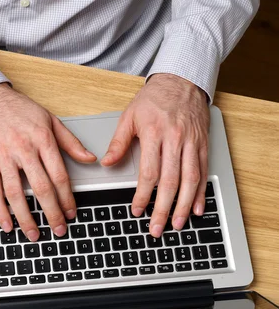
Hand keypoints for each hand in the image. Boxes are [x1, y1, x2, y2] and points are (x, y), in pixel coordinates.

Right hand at [0, 84, 95, 240]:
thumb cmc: (19, 110)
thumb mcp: (50, 120)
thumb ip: (70, 142)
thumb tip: (90, 158)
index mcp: (42, 139)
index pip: (58, 174)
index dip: (67, 197)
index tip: (71, 212)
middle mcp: (23, 149)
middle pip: (40, 187)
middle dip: (51, 212)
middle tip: (58, 229)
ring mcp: (3, 157)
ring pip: (16, 193)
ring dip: (26, 217)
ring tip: (34, 234)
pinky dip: (0, 210)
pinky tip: (7, 224)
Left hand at [101, 73, 209, 237]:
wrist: (182, 80)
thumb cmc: (154, 99)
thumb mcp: (129, 115)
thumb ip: (118, 142)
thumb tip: (106, 163)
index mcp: (154, 133)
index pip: (149, 172)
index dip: (143, 195)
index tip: (137, 211)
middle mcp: (175, 140)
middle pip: (170, 181)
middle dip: (163, 209)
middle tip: (157, 228)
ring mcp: (192, 143)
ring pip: (190, 180)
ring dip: (183, 206)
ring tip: (176, 224)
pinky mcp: (203, 144)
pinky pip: (203, 172)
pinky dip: (200, 193)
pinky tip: (196, 209)